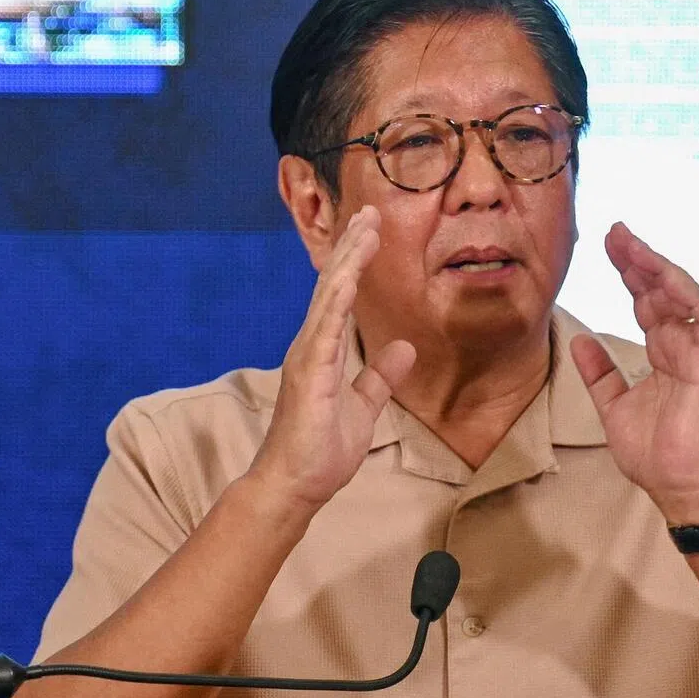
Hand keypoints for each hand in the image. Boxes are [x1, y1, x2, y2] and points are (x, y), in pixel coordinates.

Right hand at [246, 206, 415, 511]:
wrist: (294, 486)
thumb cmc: (321, 450)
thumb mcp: (364, 406)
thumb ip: (380, 376)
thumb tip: (404, 347)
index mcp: (324, 350)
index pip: (343, 296)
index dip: (357, 262)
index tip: (372, 230)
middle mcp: (312, 346)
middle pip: (334, 286)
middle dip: (352, 248)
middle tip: (370, 212)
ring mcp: (307, 357)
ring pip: (329, 298)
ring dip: (347, 262)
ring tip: (363, 229)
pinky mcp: (309, 375)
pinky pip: (325, 330)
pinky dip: (337, 301)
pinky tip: (350, 277)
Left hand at [569, 223, 698, 522]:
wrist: (675, 485)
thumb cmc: (651, 452)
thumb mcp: (612, 405)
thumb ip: (599, 372)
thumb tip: (579, 340)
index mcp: (662, 354)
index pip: (644, 303)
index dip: (628, 273)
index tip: (607, 245)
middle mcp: (681, 347)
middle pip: (660, 292)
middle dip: (638, 260)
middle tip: (614, 231)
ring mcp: (698, 353)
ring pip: (682, 297)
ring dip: (658, 268)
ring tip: (632, 244)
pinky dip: (686, 295)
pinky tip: (664, 274)